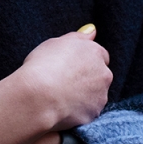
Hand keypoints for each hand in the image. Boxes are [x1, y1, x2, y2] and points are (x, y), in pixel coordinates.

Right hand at [0, 25, 110, 143]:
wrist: (38, 96)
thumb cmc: (43, 65)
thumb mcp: (56, 42)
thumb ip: (78, 37)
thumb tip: (92, 30)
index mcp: (95, 52)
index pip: (99, 55)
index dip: (84, 61)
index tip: (70, 66)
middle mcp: (104, 73)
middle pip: (100, 75)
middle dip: (88, 78)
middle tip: (65, 81)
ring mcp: (101, 95)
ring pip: (96, 94)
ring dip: (84, 95)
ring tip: (61, 96)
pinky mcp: (94, 114)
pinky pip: (88, 111)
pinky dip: (79, 109)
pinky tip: (62, 107)